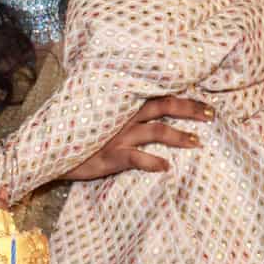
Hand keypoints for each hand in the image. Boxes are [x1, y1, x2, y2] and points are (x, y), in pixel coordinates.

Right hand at [63, 96, 208, 179]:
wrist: (51, 151)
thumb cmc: (77, 135)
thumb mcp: (99, 118)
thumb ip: (121, 113)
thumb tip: (145, 111)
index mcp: (123, 107)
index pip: (159, 96)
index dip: (184, 99)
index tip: (208, 104)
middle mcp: (124, 117)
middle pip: (164, 107)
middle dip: (190, 110)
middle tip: (212, 116)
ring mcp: (119, 136)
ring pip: (156, 131)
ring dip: (179, 137)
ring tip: (197, 143)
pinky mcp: (111, 156)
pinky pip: (136, 158)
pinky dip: (153, 162)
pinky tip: (166, 167)